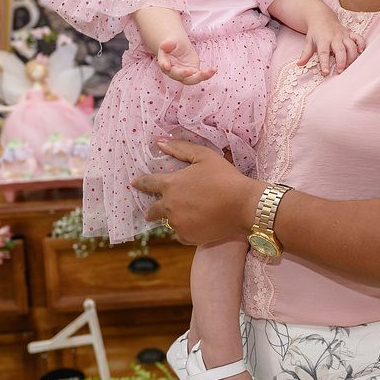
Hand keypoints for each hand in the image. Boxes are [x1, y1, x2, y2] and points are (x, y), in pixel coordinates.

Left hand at [132, 139, 263, 244]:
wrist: (244, 205)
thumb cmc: (225, 177)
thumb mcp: (204, 156)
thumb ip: (180, 148)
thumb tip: (159, 142)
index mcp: (171, 185)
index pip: (148, 183)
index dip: (141, 183)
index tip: (135, 183)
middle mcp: (169, 206)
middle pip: (152, 211)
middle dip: (151, 210)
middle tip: (152, 211)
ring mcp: (178, 224)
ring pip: (169, 222)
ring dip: (174, 218)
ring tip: (188, 214)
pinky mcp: (188, 237)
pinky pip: (181, 234)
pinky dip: (185, 230)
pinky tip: (197, 224)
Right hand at [157, 37, 215, 85]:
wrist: (179, 48)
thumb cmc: (172, 45)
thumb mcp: (170, 42)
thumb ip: (167, 44)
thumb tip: (164, 45)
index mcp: (165, 64)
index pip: (165, 66)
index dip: (165, 66)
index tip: (167, 66)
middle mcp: (174, 73)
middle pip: (179, 76)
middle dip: (184, 74)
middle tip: (191, 71)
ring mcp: (185, 75)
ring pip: (191, 80)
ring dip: (200, 77)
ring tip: (209, 71)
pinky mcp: (194, 74)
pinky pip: (201, 76)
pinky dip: (208, 74)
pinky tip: (214, 69)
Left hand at [297, 15, 365, 75]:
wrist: (321, 17)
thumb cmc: (315, 32)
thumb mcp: (308, 42)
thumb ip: (305, 54)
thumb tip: (299, 64)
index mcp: (323, 40)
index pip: (324, 53)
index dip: (325, 63)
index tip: (326, 73)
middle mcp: (334, 37)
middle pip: (340, 50)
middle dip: (341, 61)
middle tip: (340, 71)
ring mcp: (343, 35)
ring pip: (351, 46)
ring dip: (351, 57)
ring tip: (348, 66)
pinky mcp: (350, 33)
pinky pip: (358, 38)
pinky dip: (361, 44)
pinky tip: (360, 52)